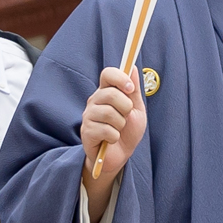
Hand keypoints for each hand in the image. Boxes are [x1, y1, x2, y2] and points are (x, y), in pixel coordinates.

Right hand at [80, 66, 146, 212]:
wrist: (120, 156)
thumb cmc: (128, 131)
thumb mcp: (136, 109)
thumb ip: (133, 90)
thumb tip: (131, 67)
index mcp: (106, 92)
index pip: (107, 74)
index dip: (119, 78)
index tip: (130, 89)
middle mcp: (95, 101)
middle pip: (110, 93)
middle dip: (125, 107)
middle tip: (126, 117)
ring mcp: (88, 116)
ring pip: (109, 113)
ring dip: (121, 124)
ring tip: (118, 130)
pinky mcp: (86, 132)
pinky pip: (106, 130)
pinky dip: (115, 136)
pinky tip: (111, 139)